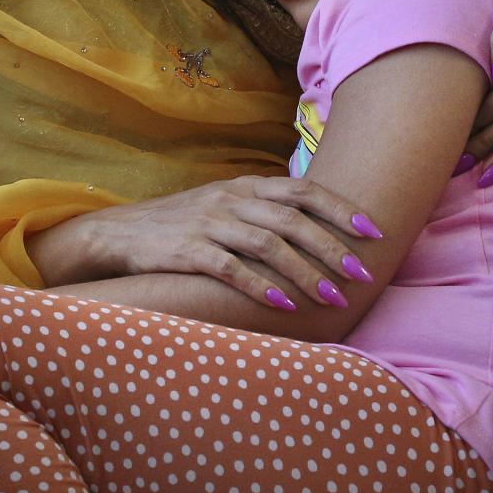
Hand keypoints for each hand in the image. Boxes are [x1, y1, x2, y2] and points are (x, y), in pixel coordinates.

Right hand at [29, 175, 381, 309]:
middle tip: (363, 273)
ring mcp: (208, 224)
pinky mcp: (187, 252)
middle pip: (293, 219)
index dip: (340, 209)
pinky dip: (261, 287)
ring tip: (334, 298)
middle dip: (333, 247)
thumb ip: (263, 209)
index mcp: (244, 186)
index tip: (373, 231)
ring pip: (268, 246)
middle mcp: (230, 200)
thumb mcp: (223, 204)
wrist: (119, 233)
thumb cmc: (181, 224)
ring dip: (306, 273)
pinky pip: (231, 269)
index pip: (303, 190)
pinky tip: (285, 306)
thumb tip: (315, 223)